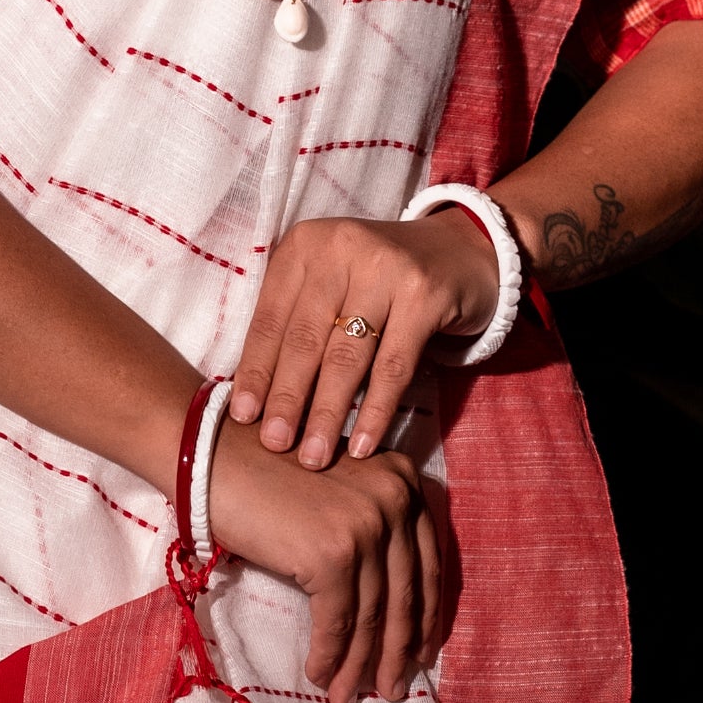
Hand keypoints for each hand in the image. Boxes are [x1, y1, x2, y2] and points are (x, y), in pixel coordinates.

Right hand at [203, 425, 443, 702]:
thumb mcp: (335, 491)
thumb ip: (369, 526)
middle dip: (398, 650)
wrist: (210, 456)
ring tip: (351, 698)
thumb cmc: (263, 475)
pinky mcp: (333, 552)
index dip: (423, 615)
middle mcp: (395, 498)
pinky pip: (338, 620)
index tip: (419, 652)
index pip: (426, 562)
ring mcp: (367, 525)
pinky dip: (330, 655)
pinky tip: (322, 677)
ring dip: (360, 665)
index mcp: (403, 481)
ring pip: (372, 614)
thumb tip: (386, 606)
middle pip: (405, 593)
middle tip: (393, 689)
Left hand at [225, 210, 497, 466]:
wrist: (459, 252)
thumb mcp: (330, 282)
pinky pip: (394, 367)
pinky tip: (361, 445)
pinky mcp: (425, 295)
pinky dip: (375, 411)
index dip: (256, 372)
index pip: (270, 319)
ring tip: (313, 457)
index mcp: (305, 245)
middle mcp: (342, 248)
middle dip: (287, 399)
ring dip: (327, 413)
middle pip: (305, 339)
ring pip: (347, 356)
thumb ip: (295, 321)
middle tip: (274, 445)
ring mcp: (387, 269)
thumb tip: (257, 399)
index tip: (243, 419)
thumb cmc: (378, 280)